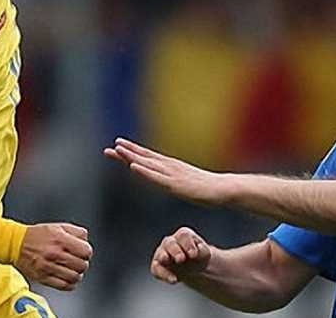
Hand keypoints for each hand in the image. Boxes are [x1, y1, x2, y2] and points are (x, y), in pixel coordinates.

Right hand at [14, 223, 92, 291]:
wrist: (16, 244)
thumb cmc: (37, 235)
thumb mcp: (58, 226)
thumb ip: (76, 231)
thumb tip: (86, 240)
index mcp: (60, 240)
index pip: (86, 251)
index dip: (86, 252)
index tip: (82, 252)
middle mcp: (55, 254)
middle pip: (82, 265)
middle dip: (82, 263)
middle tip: (76, 261)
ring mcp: (49, 267)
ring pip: (75, 277)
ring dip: (77, 274)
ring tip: (72, 269)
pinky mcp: (44, 278)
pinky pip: (64, 286)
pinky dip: (69, 284)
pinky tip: (66, 277)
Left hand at [104, 138, 226, 206]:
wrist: (225, 190)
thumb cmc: (208, 189)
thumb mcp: (187, 183)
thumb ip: (178, 181)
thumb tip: (171, 182)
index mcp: (171, 167)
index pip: (147, 158)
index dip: (132, 152)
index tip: (116, 146)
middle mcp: (170, 167)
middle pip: (144, 158)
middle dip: (127, 152)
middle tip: (110, 147)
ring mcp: (172, 174)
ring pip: (148, 164)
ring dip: (131, 156)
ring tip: (117, 149)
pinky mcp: (176, 184)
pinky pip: (156, 177)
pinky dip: (144, 171)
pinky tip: (133, 166)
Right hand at [151, 227, 211, 284]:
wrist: (193, 268)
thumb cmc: (197, 256)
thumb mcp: (204, 253)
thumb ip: (203, 250)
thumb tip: (199, 249)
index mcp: (182, 236)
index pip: (183, 236)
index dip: (188, 244)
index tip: (194, 254)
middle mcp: (170, 242)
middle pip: (169, 243)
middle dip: (175, 251)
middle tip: (181, 259)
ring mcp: (162, 254)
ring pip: (160, 254)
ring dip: (164, 258)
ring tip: (169, 263)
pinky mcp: (158, 266)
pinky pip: (156, 269)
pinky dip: (164, 274)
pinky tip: (173, 280)